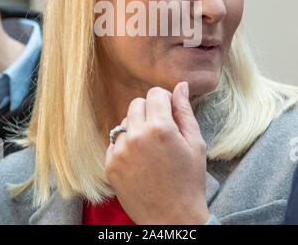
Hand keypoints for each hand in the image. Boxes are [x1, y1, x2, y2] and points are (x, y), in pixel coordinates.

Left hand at [105, 82, 208, 224]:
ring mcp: (120, 151)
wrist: (172, 219)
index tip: (169, 113)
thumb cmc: (189, 181)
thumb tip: (181, 85)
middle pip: (137, 103)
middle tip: (161, 130)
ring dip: (136, 126)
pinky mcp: (110, 164)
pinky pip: (115, 141)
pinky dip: (126, 144)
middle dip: (150, 110)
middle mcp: (136, 136)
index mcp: (160, 128)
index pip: (155, 93)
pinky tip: (139, 160)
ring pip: (124, 120)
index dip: (165, 100)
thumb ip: (185, 111)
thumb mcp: (195, 143)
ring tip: (150, 148)